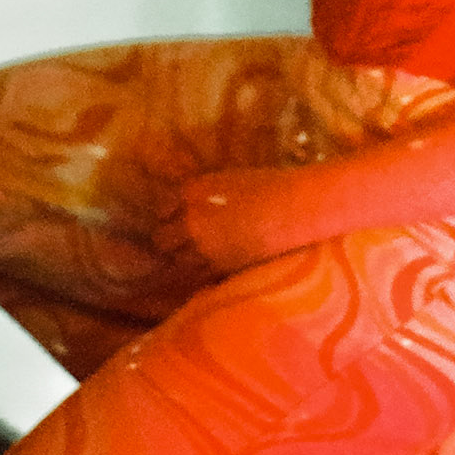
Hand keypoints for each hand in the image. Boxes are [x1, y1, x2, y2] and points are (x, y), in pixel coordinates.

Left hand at [151, 167, 307, 275]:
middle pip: (162, 239)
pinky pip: (199, 275)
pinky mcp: (220, 268)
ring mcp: (204, 247)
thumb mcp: (227, 180)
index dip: (168, 215)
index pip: (163, 208)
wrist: (292, 209)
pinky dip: (200, 272)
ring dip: (183, 259)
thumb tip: (188, 207)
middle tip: (178, 241)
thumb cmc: (267, 186)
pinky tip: (209, 267)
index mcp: (193, 192)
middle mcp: (191, 220)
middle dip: (168, 240)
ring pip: (178, 261)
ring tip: (194, 257)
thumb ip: (202, 194)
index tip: (173, 218)